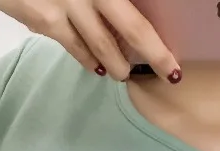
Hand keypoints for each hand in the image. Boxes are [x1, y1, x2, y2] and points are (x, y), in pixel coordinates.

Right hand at [0, 0, 178, 81]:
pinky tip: (98, 69)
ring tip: (125, 74)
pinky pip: (75, 45)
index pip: (135, 12)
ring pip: (103, 43)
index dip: (156, 34)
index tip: (172, 51)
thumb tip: (120, 22)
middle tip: (169, 73)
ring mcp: (70, 3)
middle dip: (154, 53)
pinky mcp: (48, 19)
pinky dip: (88, 59)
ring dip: (117, 63)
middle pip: (133, 26)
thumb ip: (104, 1)